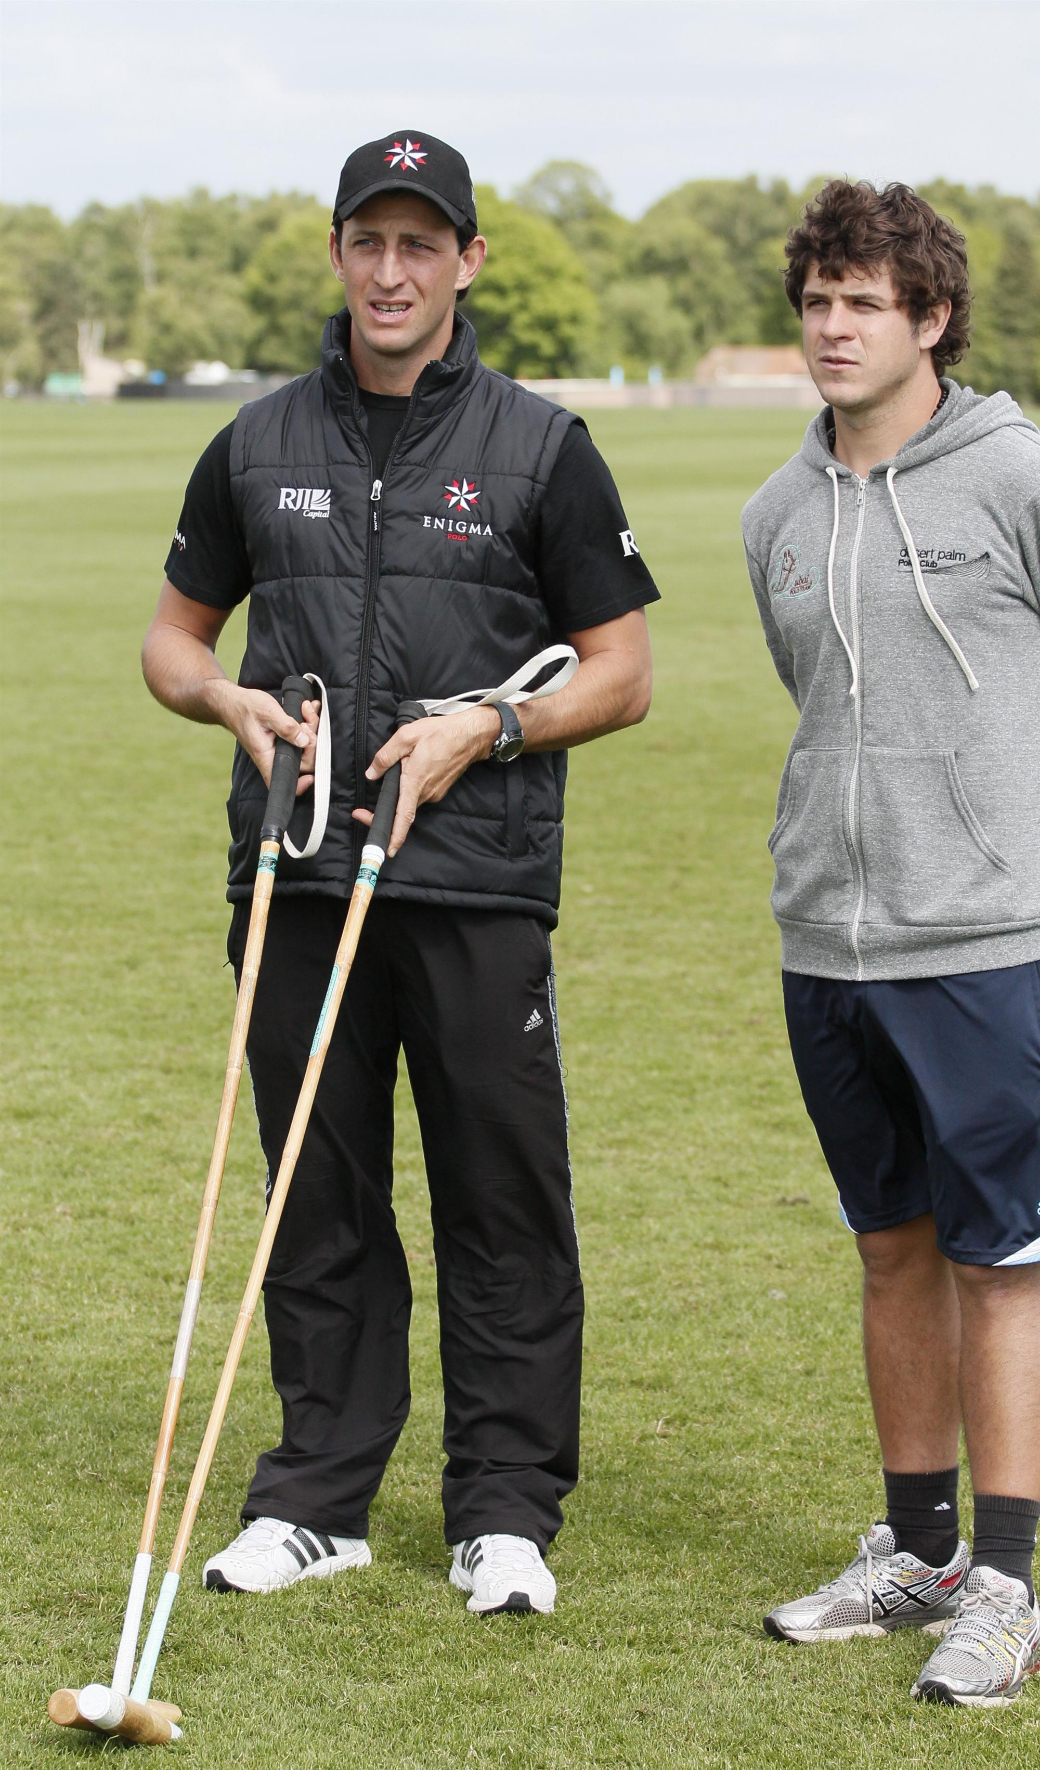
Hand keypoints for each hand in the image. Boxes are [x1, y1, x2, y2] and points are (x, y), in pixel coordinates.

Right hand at [205, 681, 318, 793]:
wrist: (232, 702)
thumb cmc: (244, 707)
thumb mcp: (268, 712)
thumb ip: (286, 727)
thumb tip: (304, 741)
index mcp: (267, 756)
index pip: (284, 781)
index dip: (301, 783)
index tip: (311, 775)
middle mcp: (273, 755)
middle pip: (303, 761)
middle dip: (312, 741)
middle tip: (307, 722)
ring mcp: (279, 748)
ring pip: (304, 747)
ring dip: (311, 728)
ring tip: (306, 710)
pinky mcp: (283, 739)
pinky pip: (301, 736)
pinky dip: (307, 723)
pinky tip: (306, 710)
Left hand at [351, 706, 502, 855]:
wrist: (471, 735)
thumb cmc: (441, 733)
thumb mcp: (406, 736)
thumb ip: (385, 756)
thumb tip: (372, 773)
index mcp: (416, 781)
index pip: (404, 816)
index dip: (395, 835)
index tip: (388, 849)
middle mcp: (426, 792)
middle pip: (402, 811)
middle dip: (384, 813)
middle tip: (362, 812)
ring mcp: (434, 792)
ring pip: (410, 800)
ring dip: (400, 792)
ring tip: (400, 768)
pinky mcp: (439, 789)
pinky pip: (419, 793)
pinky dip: (411, 786)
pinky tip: (412, 769)